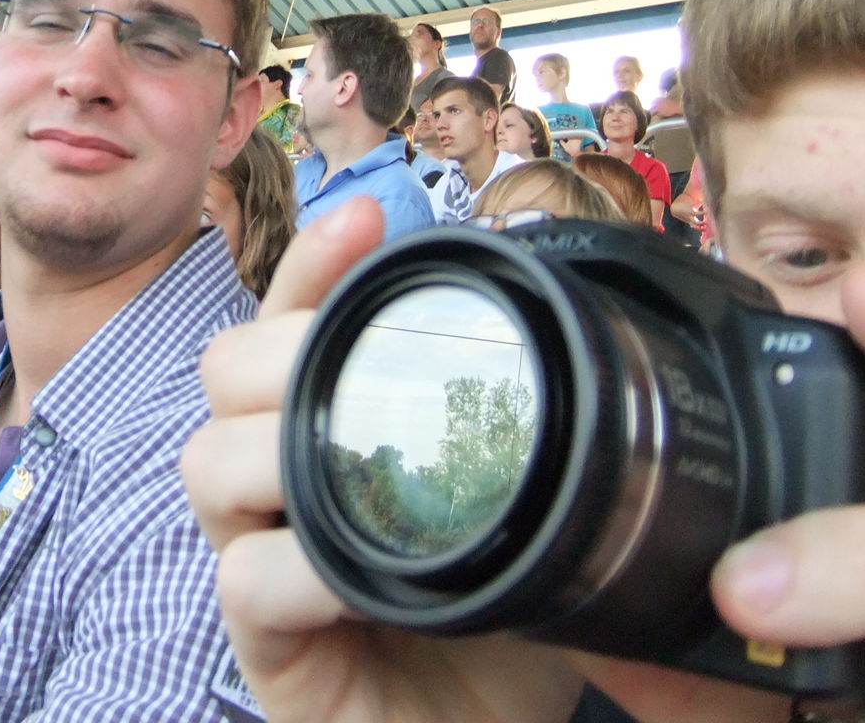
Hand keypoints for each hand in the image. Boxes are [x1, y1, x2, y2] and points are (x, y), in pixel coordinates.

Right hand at [185, 204, 864, 722]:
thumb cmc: (507, 624)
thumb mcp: (545, 516)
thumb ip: (568, 439)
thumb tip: (653, 345)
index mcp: (350, 430)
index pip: (303, 317)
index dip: (323, 259)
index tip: (372, 215)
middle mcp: (288, 482)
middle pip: (231, 369)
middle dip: (286, 343)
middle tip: (364, 354)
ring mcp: (266, 561)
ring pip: (211, 461)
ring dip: (279, 446)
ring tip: (355, 454)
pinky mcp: (266, 649)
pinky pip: (247, 580)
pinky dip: (299, 566)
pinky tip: (353, 571)